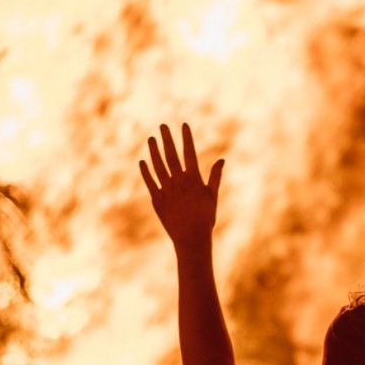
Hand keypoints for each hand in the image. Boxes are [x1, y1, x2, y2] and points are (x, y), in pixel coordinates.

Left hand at [140, 123, 224, 249]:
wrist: (192, 239)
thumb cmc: (205, 218)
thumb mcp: (212, 196)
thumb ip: (215, 176)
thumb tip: (222, 160)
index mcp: (194, 179)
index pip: (189, 152)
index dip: (186, 138)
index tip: (183, 125)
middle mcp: (179, 182)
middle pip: (171, 155)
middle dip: (167, 139)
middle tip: (162, 125)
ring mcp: (167, 190)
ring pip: (158, 166)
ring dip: (154, 151)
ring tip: (151, 139)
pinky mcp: (157, 200)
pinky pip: (150, 182)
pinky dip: (145, 171)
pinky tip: (142, 161)